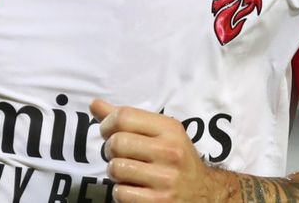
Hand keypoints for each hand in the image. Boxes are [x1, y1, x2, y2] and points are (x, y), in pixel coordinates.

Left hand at [90, 98, 236, 201]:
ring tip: (129, 172)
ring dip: (116, 172)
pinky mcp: (158, 202)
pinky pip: (120, 193)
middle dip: (110, 150)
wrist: (203, 193)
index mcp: (169, 128)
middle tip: (120, 155)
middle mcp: (169, 151)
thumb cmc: (175, 159)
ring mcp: (165, 178)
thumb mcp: (160, 133)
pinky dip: (121, 192)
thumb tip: (94, 104)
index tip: (109, 132)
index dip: (107, 124)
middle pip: (116, 142)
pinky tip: (135, 189)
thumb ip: (127, 119)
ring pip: (115, 168)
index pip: (124, 116)